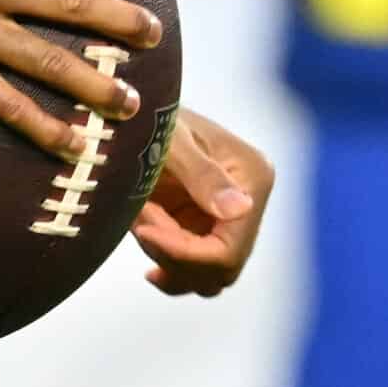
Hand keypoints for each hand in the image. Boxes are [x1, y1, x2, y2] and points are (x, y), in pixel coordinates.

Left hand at [131, 106, 273, 297]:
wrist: (134, 111)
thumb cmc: (152, 115)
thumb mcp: (173, 139)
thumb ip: (201, 174)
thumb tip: (239, 210)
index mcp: (253, 177)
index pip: (230, 248)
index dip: (186, 254)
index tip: (144, 230)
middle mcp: (248, 202)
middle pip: (221, 267)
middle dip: (175, 256)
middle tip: (139, 221)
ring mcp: (227, 218)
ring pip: (208, 275)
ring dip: (168, 261)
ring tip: (138, 220)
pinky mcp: (203, 226)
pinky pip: (194, 268)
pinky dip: (170, 268)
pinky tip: (150, 263)